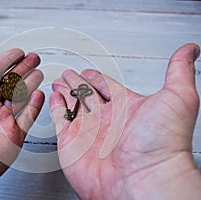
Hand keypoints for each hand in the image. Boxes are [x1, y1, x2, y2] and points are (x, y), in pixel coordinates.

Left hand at [0, 46, 43, 198]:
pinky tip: (38, 95)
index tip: (16, 53)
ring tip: (38, 73)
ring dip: (30, 85)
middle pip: (9, 83)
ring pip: (20, 99)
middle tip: (32, 59)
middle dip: (22, 69)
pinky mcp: (9, 139)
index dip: (5, 61)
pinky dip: (35, 107)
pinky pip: (27, 119)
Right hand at [50, 43, 200, 198]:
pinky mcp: (71, 142)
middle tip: (69, 74)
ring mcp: (88, 131)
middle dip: (77, 82)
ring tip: (58, 83)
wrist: (144, 181)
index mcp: (128, 108)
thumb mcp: (178, 97)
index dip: (97, 78)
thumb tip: (190, 50)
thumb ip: (179, 71)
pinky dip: (55, 108)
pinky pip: (60, 120)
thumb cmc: (163, 144)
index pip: (108, 87)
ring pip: (73, 105)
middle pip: (87, 94)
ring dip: (64, 92)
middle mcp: (107, 120)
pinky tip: (53, 98)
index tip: (89, 71)